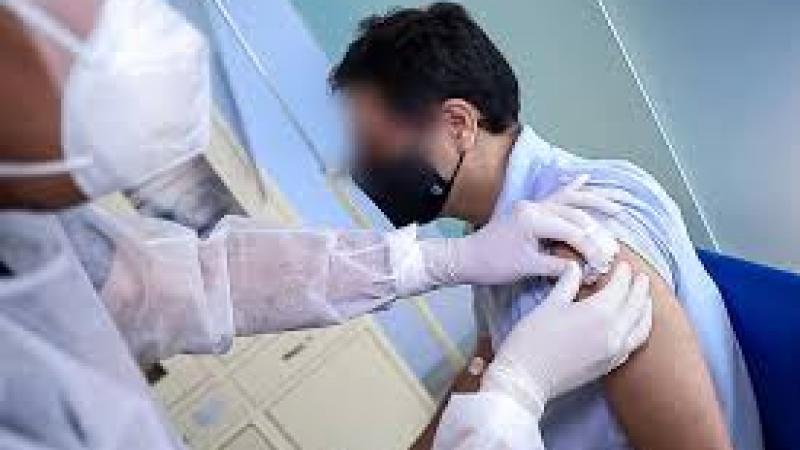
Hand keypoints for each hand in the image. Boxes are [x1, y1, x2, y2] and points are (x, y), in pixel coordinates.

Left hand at [443, 177, 619, 285]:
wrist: (466, 258)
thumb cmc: (493, 264)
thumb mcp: (526, 268)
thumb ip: (557, 266)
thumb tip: (585, 269)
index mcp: (533, 218)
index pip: (573, 231)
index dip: (591, 247)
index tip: (604, 262)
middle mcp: (534, 207)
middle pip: (575, 215)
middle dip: (597, 231)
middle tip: (614, 247)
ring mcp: (531, 206)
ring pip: (569, 201)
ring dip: (593, 203)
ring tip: (617, 205)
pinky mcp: (529, 209)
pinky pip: (555, 196)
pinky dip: (571, 188)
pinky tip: (585, 178)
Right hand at [480, 261, 652, 415]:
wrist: (527, 377)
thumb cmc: (533, 338)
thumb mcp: (550, 304)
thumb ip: (568, 283)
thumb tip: (576, 267)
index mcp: (599, 311)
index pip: (620, 287)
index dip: (623, 274)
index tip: (623, 265)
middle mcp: (614, 331)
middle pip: (636, 305)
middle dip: (640, 288)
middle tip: (640, 277)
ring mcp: (615, 351)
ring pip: (641, 327)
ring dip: (645, 309)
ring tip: (644, 298)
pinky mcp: (610, 365)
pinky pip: (634, 344)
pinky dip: (639, 330)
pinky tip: (635, 325)